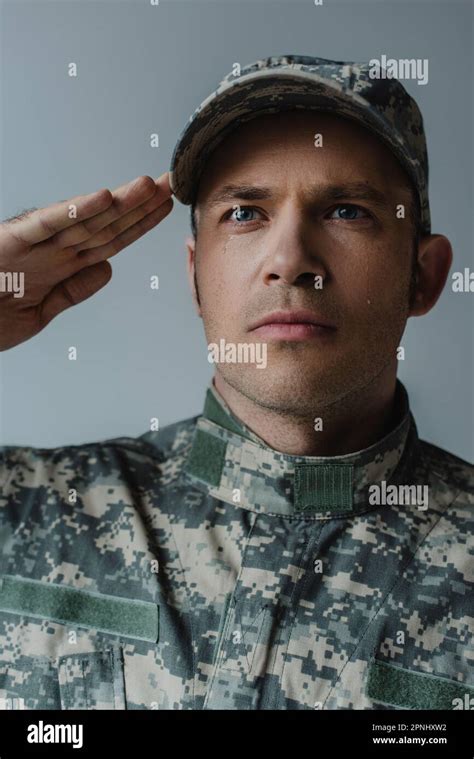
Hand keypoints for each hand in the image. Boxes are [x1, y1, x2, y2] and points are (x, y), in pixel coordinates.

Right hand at [0, 172, 173, 350]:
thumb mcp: (40, 312)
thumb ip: (73, 290)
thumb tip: (107, 268)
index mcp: (60, 265)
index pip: (110, 240)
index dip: (139, 225)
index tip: (165, 208)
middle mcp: (52, 250)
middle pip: (106, 224)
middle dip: (139, 205)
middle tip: (171, 182)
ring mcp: (34, 246)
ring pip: (85, 220)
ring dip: (120, 203)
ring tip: (150, 185)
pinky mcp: (11, 244)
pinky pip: (47, 224)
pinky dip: (74, 211)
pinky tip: (102, 197)